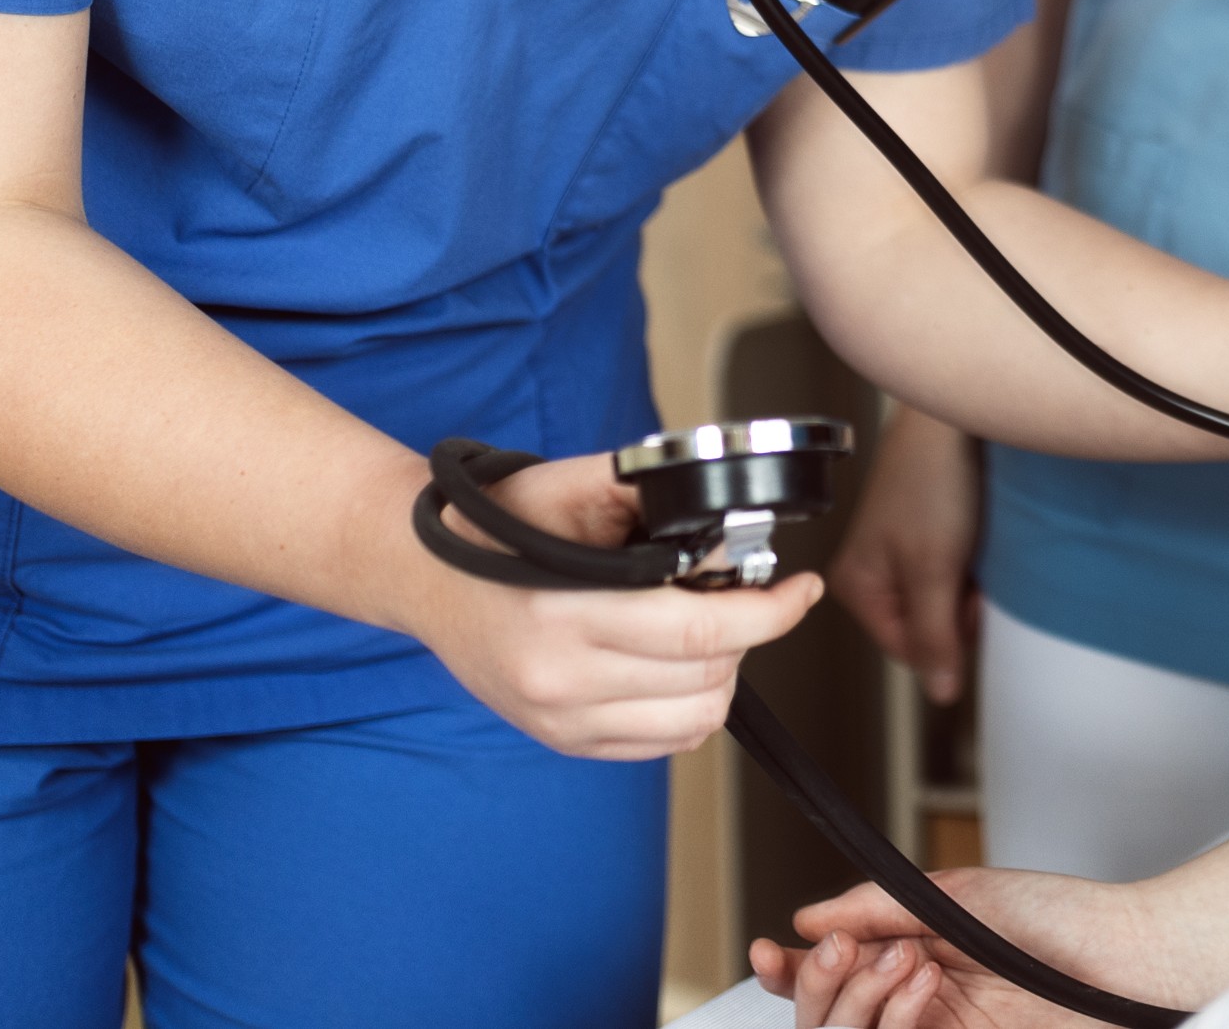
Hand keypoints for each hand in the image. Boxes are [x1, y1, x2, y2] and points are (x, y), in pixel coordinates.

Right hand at [399, 452, 821, 759]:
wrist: (427, 576)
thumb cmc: (498, 526)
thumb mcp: (571, 487)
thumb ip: (651, 496)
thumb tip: (729, 524)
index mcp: (565, 613)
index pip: (701, 632)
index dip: (770, 612)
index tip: (801, 590)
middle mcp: (561, 680)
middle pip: (707, 676)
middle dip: (747, 633)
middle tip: (743, 597)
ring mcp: (561, 720)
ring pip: (695, 720)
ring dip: (722, 673)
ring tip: (706, 631)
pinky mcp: (562, 740)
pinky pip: (662, 743)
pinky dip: (689, 707)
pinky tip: (676, 665)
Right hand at [750, 868, 1203, 1028]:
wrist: (1126, 957)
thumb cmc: (1060, 918)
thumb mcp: (959, 895)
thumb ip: (881, 907)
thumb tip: (810, 920)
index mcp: (913, 954)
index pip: (833, 975)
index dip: (793, 971)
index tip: (768, 952)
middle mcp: (917, 1001)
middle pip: (829, 1016)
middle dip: (823, 983)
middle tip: (847, 950)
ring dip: (862, 999)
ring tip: (910, 960)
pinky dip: (893, 1022)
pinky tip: (921, 984)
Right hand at [833, 404, 981, 703]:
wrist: (956, 415)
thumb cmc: (932, 478)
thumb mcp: (933, 569)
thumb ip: (935, 635)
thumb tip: (941, 691)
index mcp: (857, 585)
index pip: (909, 650)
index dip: (946, 637)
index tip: (965, 606)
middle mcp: (875, 571)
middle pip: (928, 625)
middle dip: (957, 609)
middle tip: (970, 572)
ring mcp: (903, 550)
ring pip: (946, 598)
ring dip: (969, 584)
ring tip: (974, 548)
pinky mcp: (930, 530)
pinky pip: (956, 569)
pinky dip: (974, 561)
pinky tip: (978, 537)